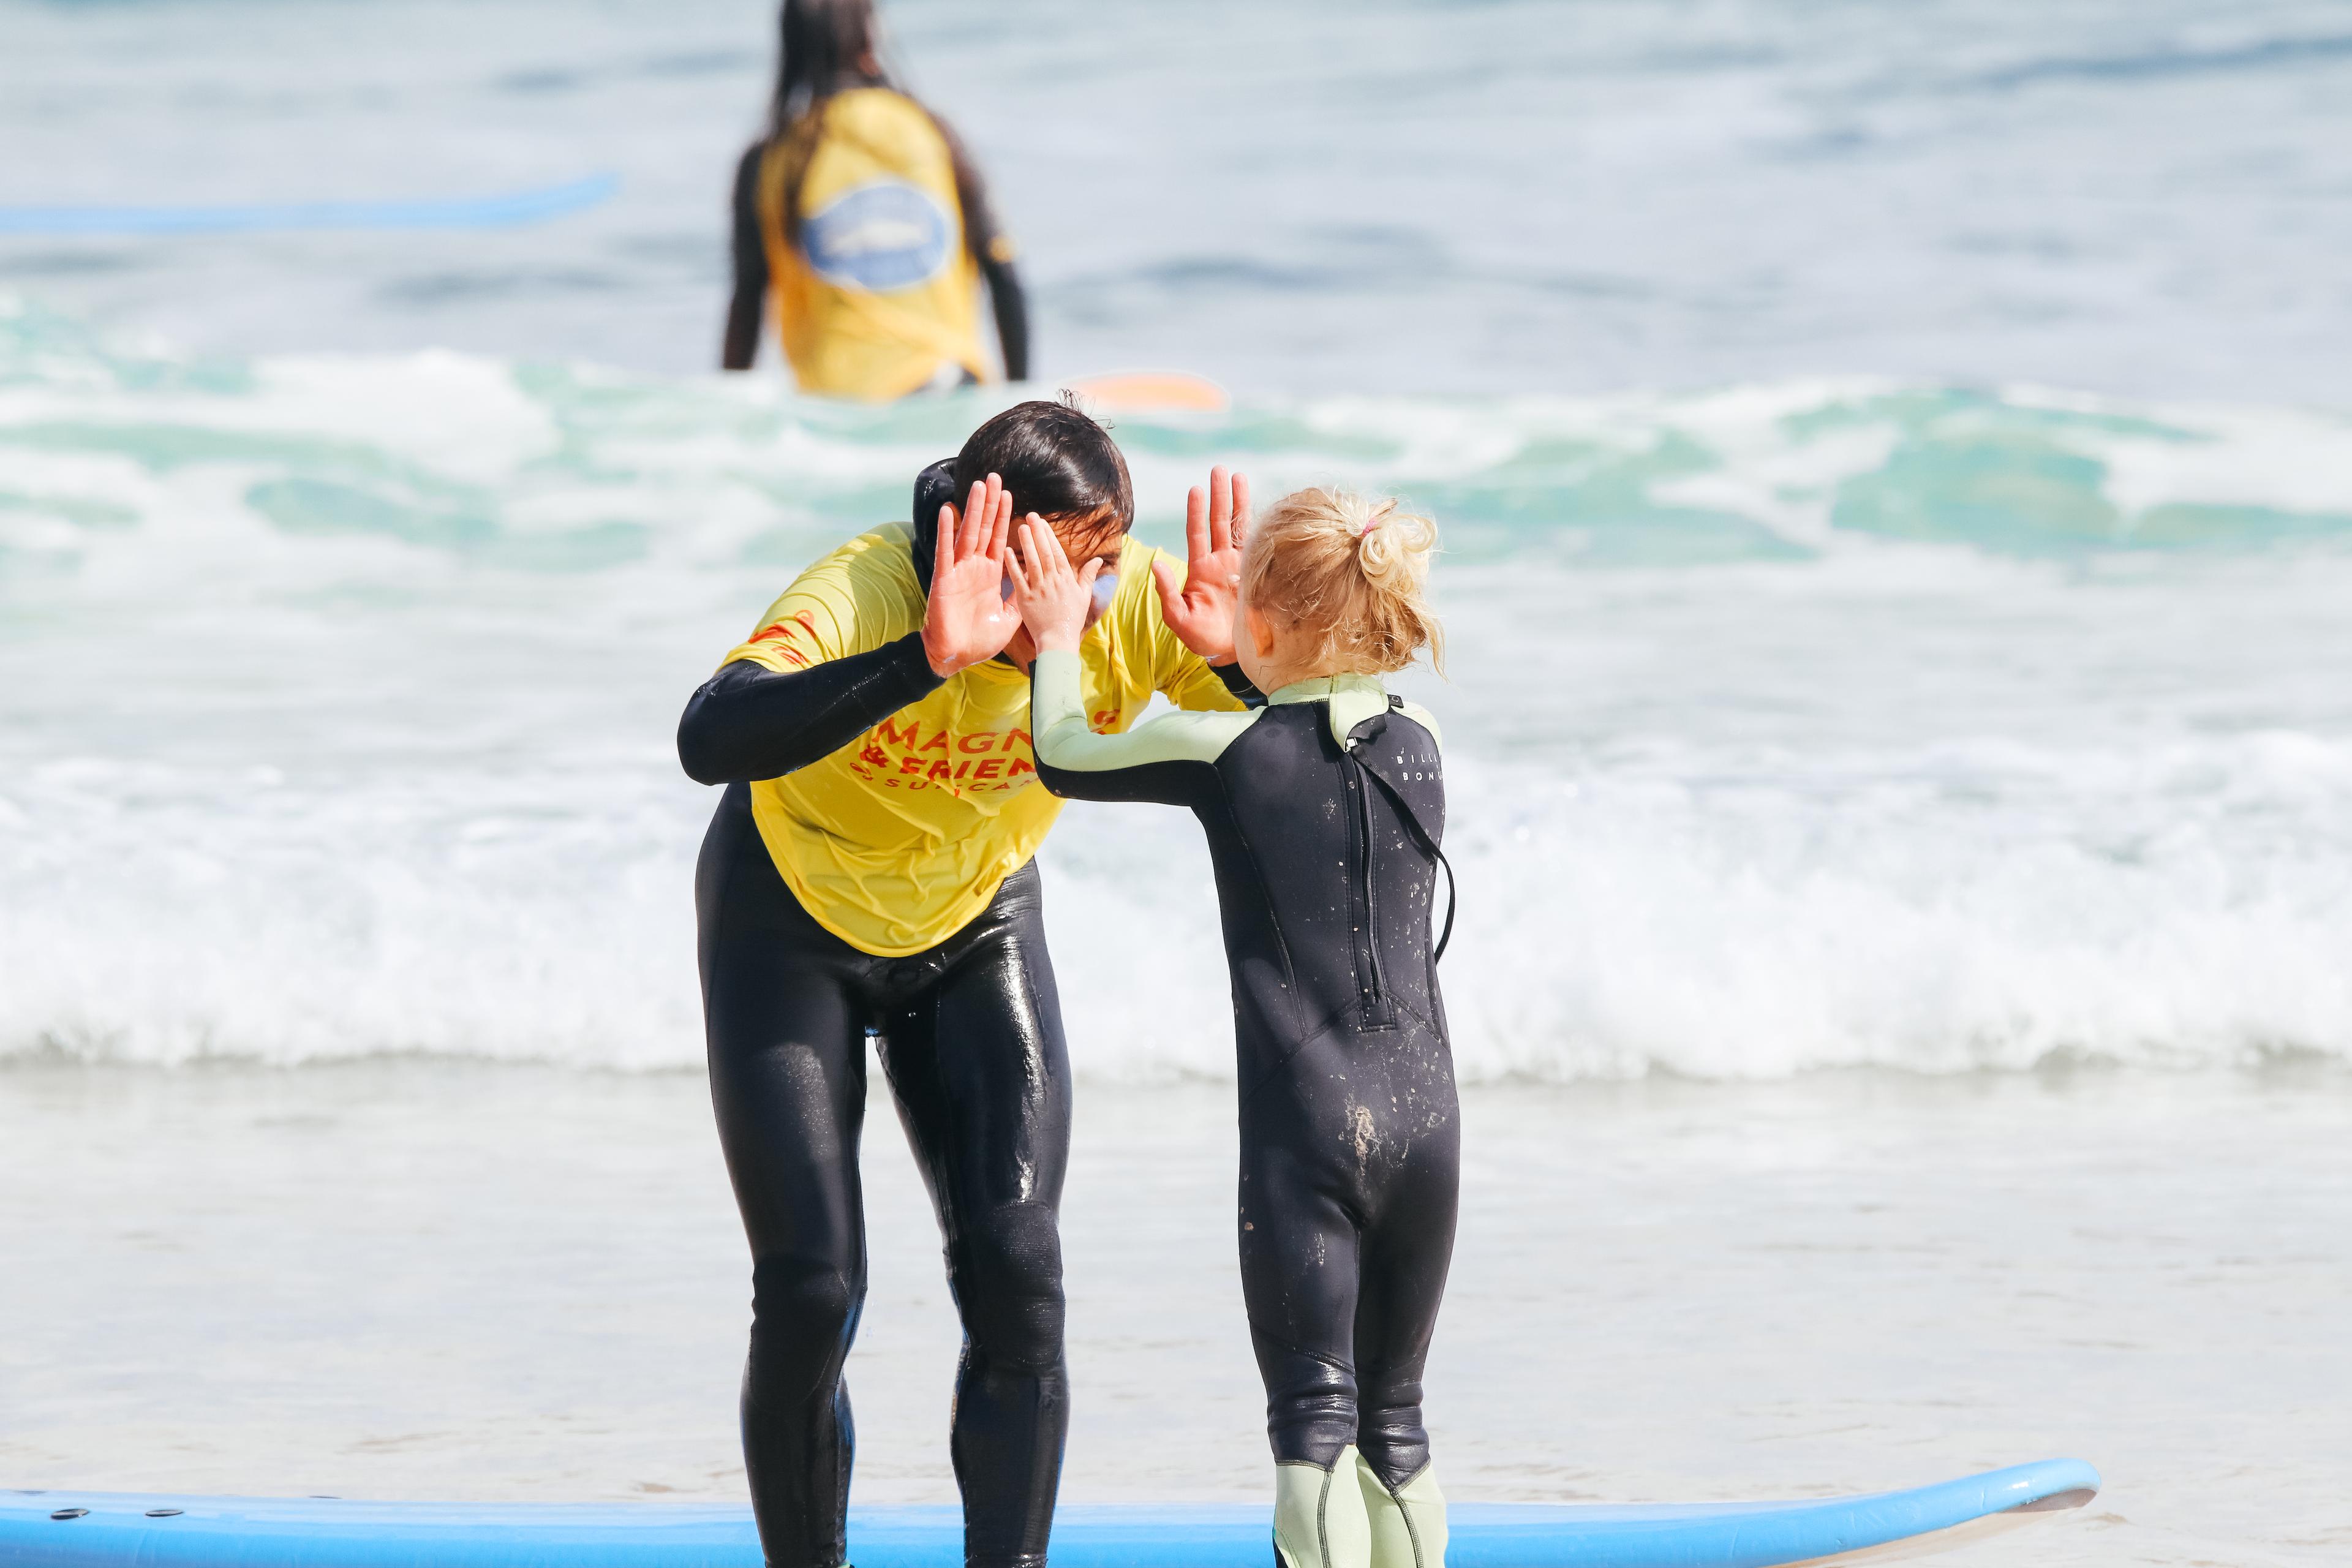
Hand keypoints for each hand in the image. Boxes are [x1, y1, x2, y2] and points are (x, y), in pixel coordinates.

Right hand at [922, 474, 1018, 676]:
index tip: (1010, 495)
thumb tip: (1036, 584)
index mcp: (990, 574)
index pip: (999, 539)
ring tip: (978, 485)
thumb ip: (1020, 597)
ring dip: (973, 509)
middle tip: (994, 477)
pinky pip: (945, 551)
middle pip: (984, 529)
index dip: (1004, 517)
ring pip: (967, 533)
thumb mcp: (1010, 617)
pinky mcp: (944, 578)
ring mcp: (958, 570)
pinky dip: (946, 531)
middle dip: (990, 504)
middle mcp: (974, 567)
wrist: (955, 657)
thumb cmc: (980, 640)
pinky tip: (949, 510)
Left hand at [1007, 517, 1104, 655]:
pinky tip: (1006, 551)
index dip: (1049, 535)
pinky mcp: (1025, 600)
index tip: (1042, 522)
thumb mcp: (1084, 596)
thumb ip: (1088, 575)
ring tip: (1021, 527)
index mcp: (1066, 579)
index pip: (1056, 552)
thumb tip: (1098, 559)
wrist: (1058, 640)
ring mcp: (1039, 590)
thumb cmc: (1072, 619)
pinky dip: (1012, 564)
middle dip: (1037, 533)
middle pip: (1044, 552)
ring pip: (1032, 562)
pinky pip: (1018, 579)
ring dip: (1027, 543)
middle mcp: (1052, 582)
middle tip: (1030, 516)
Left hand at [1151, 465, 1248, 664]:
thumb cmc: (1202, 638)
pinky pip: (1259, 544)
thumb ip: (1167, 592)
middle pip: (1219, 522)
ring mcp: (1240, 566)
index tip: (1195, 488)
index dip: (1196, 512)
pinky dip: (1262, 525)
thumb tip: (1157, 564)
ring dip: (1239, 502)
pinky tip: (1265, 506)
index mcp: (1200, 569)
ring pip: (1239, 527)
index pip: (1197, 533)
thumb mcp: (1178, 619)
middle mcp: (1220, 562)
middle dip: (1219, 496)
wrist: (1232, 653)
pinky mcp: (1258, 574)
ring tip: (1239, 476)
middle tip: (1218, 469)